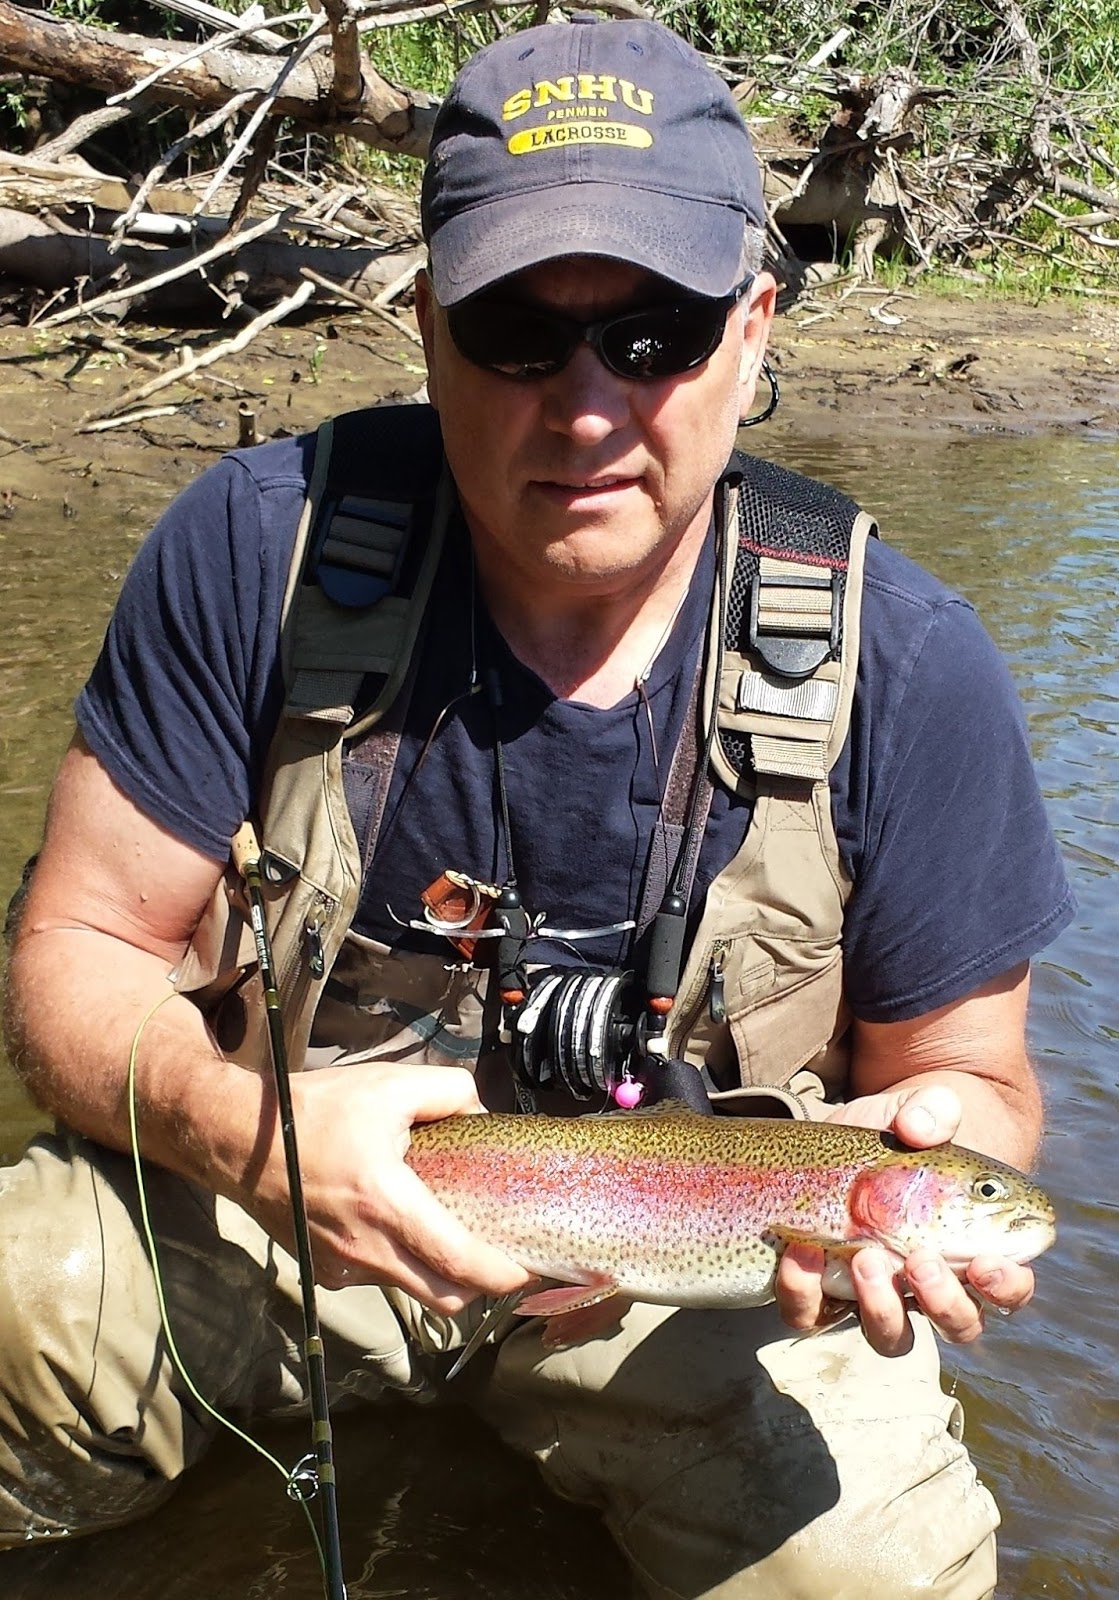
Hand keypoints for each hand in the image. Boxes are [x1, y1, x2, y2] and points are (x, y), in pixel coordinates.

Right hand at [249, 1062, 532, 1312]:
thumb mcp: (389, 1084)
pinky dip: (399, 1266)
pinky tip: (401, 1230)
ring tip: (451, 1235)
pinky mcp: (324, 1272)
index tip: (527, 1270)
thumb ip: (449, 1091)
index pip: (458, 1262)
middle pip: (444, 1297)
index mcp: (387, 1203)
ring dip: (438, 1275)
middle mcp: (366, 1248)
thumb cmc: (315, 1110)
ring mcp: (342, 1267)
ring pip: (411, 1289)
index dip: (501, 1275)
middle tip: (498, 1256)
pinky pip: (377, 1280)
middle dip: (478, 1286)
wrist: (239, 1140)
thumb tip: (481, 1113)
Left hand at [773, 1083, 1036, 1355]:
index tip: (984, 1263)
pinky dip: (803, 1291)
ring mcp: (877, 1292)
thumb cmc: (906, 1133)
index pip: (1007, 1289)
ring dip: (881, 1308)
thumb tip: (918, 1128)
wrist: (851, 1138)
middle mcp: (928, 1283)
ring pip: (890, 1336)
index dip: (1005, 1287)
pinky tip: (801, 1250)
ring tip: (865, 1257)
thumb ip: (932, 1110)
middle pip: (958, 1325)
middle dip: (943, 1302)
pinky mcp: (822, 1286)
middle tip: (919, 1259)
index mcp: (971, 1246)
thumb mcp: (920, 1111)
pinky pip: (813, 1313)